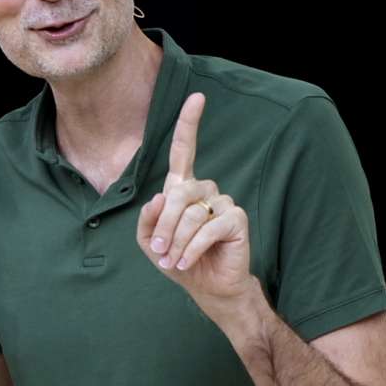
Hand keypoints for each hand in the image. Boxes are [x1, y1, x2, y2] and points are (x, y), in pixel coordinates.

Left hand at [137, 91, 254, 312]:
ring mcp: (223, 202)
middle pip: (178, 193)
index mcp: (184, 189)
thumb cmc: (180, 261)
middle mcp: (205, 190)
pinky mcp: (237, 219)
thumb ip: (147, 221)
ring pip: (191, 214)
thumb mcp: (151, 243)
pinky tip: (188, 262)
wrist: (209, 288)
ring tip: (174, 261)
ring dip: (177, 242)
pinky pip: (208, 227)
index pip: (186, 150)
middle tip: (161, 253)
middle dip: (164, 225)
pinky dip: (193, 248)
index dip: (189, 123)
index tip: (197, 97)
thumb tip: (159, 197)